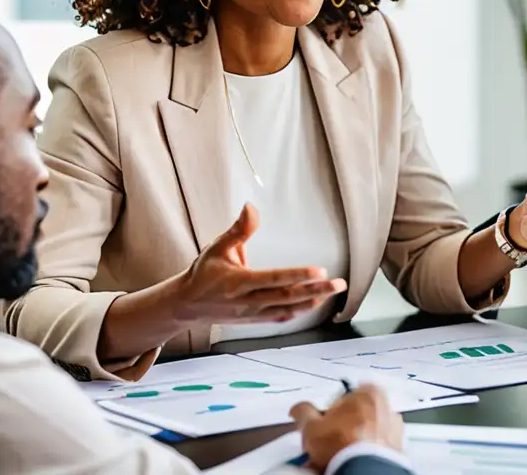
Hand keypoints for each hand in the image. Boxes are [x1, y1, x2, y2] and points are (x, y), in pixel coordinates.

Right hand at [178, 203, 347, 323]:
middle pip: (287, 297)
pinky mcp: (254, 320)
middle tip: (338, 284)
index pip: (274, 279)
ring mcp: (252, 314)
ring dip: (312, 302)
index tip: (320, 271)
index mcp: (238, 283)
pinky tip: (314, 303)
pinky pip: (281, 317)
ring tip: (331, 292)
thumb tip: (251, 207)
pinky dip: (299, 311)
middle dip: (316, 291)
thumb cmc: (204, 273)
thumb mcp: (217, 247)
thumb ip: (238, 229)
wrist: (187, 304)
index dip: (298, 275)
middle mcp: (247, 302)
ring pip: (287, 310)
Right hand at [290, 384, 403, 473]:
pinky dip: (364, 455)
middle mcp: (386, 408)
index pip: (346, 395)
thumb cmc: (343, 445)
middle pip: (358, 415)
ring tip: (335, 457)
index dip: (331, 411)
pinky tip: (348, 463)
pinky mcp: (397, 452)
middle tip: (327, 442)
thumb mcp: (311, 426)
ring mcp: (394, 430)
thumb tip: (298, 410)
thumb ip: (304, 412)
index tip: (322, 422)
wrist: (364, 471)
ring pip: (367, 434)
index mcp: (368, 393)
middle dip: (343, 429)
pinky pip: (376, 450)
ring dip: (353, 443)